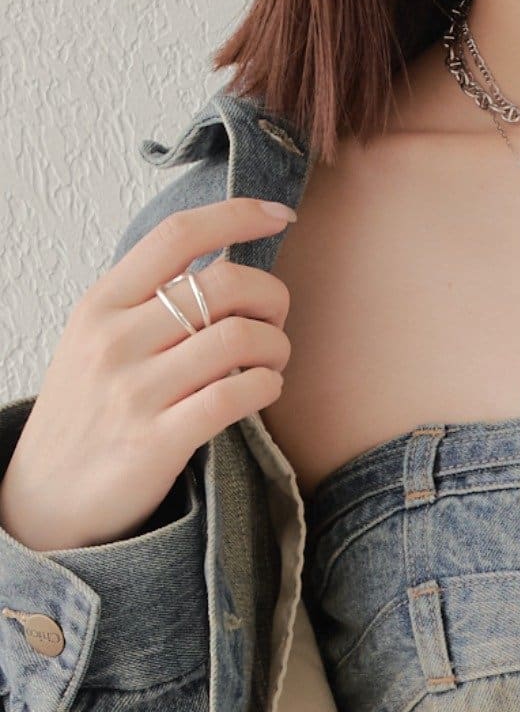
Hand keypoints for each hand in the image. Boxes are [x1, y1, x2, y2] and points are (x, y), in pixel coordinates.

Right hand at [0, 197, 297, 551]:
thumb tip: (222, 270)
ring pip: (241, 339)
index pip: (177, 236)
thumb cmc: (88, 411)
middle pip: (225, 284)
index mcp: (102, 303)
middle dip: (273, 299)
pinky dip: (267, 388)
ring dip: (277, 349)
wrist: (47, 495)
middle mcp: (116, 339)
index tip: (279, 216)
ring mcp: (136, 390)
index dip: (237, 215)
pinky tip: (263, 392)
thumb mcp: (98, 341)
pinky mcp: (159, 440)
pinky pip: (237, 396)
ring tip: (270, 365)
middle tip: (274, 325)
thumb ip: (149, 305)